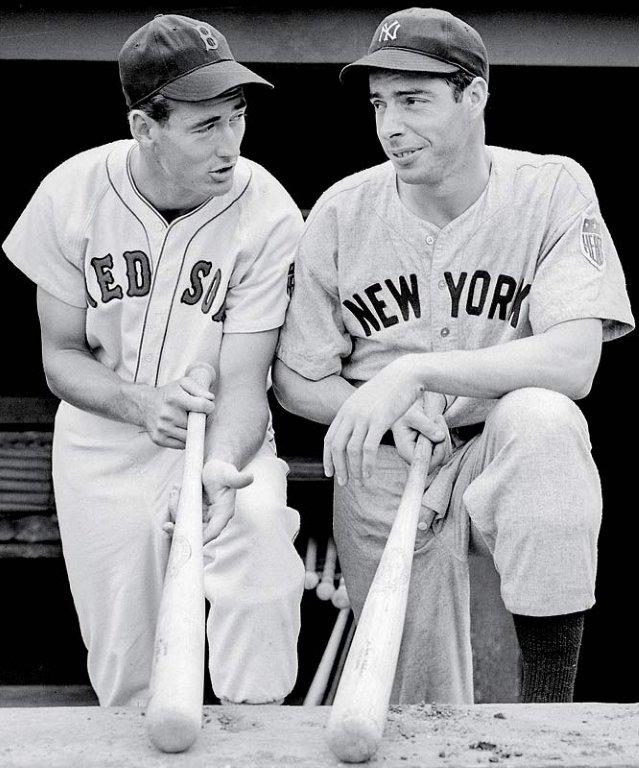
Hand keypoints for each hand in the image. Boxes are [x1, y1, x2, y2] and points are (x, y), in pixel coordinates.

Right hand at [138, 374, 214, 447]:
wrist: (144, 405)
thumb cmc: (168, 394)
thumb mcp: (183, 384)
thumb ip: (199, 389)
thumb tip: (210, 399)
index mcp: (174, 398)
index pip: (202, 406)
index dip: (209, 407)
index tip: (207, 407)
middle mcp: (167, 414)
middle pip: (196, 424)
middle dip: (199, 420)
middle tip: (194, 415)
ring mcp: (162, 428)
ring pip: (189, 437)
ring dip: (191, 431)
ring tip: (186, 422)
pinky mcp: (159, 439)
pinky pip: (181, 445)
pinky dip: (183, 439)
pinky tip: (178, 429)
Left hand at [162, 460, 253, 543]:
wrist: (215, 466)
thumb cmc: (223, 470)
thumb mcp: (229, 473)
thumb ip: (238, 479)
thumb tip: (249, 477)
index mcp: (223, 513)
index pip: (212, 532)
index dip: (199, 539)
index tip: (186, 541)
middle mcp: (212, 518)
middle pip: (194, 530)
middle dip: (180, 528)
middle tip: (166, 525)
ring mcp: (201, 516)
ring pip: (184, 522)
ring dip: (175, 509)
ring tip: (176, 490)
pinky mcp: (193, 511)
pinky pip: (180, 513)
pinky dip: (175, 504)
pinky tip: (176, 490)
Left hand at [323, 356, 445, 483]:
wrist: (404, 374)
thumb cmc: (388, 389)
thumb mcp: (365, 400)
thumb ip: (356, 414)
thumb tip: (352, 427)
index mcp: (345, 410)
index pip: (329, 439)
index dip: (327, 459)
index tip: (329, 473)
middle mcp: (351, 414)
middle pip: (337, 447)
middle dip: (339, 468)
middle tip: (343, 482)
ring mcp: (364, 417)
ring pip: (352, 451)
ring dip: (355, 470)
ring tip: (360, 482)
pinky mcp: (379, 421)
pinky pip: (369, 449)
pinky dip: (367, 465)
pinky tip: (370, 474)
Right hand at [391, 402, 451, 471]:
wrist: (407, 406)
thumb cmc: (405, 411)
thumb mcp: (413, 415)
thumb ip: (426, 426)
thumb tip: (441, 437)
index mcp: (405, 451)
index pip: (424, 462)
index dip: (436, 454)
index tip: (440, 436)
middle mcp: (414, 455)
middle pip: (437, 460)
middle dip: (443, 442)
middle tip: (437, 420)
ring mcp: (424, 452)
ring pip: (444, 454)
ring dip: (446, 436)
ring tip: (437, 418)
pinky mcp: (431, 448)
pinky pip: (445, 447)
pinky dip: (446, 435)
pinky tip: (438, 422)